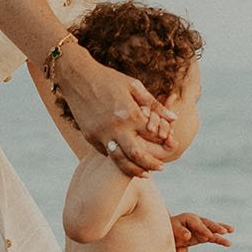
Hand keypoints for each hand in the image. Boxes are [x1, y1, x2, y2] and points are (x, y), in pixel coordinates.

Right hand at [51, 44, 173, 174]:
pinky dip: (117, 157)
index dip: (164, 142)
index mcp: (130, 113)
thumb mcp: (134, 86)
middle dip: (151, 164)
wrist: (77, 77)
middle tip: (161, 168)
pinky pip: (105, 152)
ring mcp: (101, 134)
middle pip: (137, 155)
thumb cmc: (109, 79)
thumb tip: (174, 118)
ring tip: (145, 173)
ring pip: (119, 160)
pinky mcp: (89, 137)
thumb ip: (154, 105)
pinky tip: (126, 158)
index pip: (152, 136)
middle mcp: (116, 127)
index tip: (171, 146)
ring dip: (134, 170)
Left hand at [171, 213, 232, 251]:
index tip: (208, 238)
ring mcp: (201, 228)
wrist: (166, 233)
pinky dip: (220, 238)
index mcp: (187, 218)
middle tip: (223, 231)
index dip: (203, 230)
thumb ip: (178, 233)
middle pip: (207, 223)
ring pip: (212, 228)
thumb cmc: (167, 232)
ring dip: (221, 230)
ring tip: (231, 231)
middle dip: (215, 227)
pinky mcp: (203, 236)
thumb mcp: (169, 231)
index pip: (197, 224)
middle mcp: (196, 221)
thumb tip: (188, 236)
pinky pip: (213, 237)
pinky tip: (229, 243)